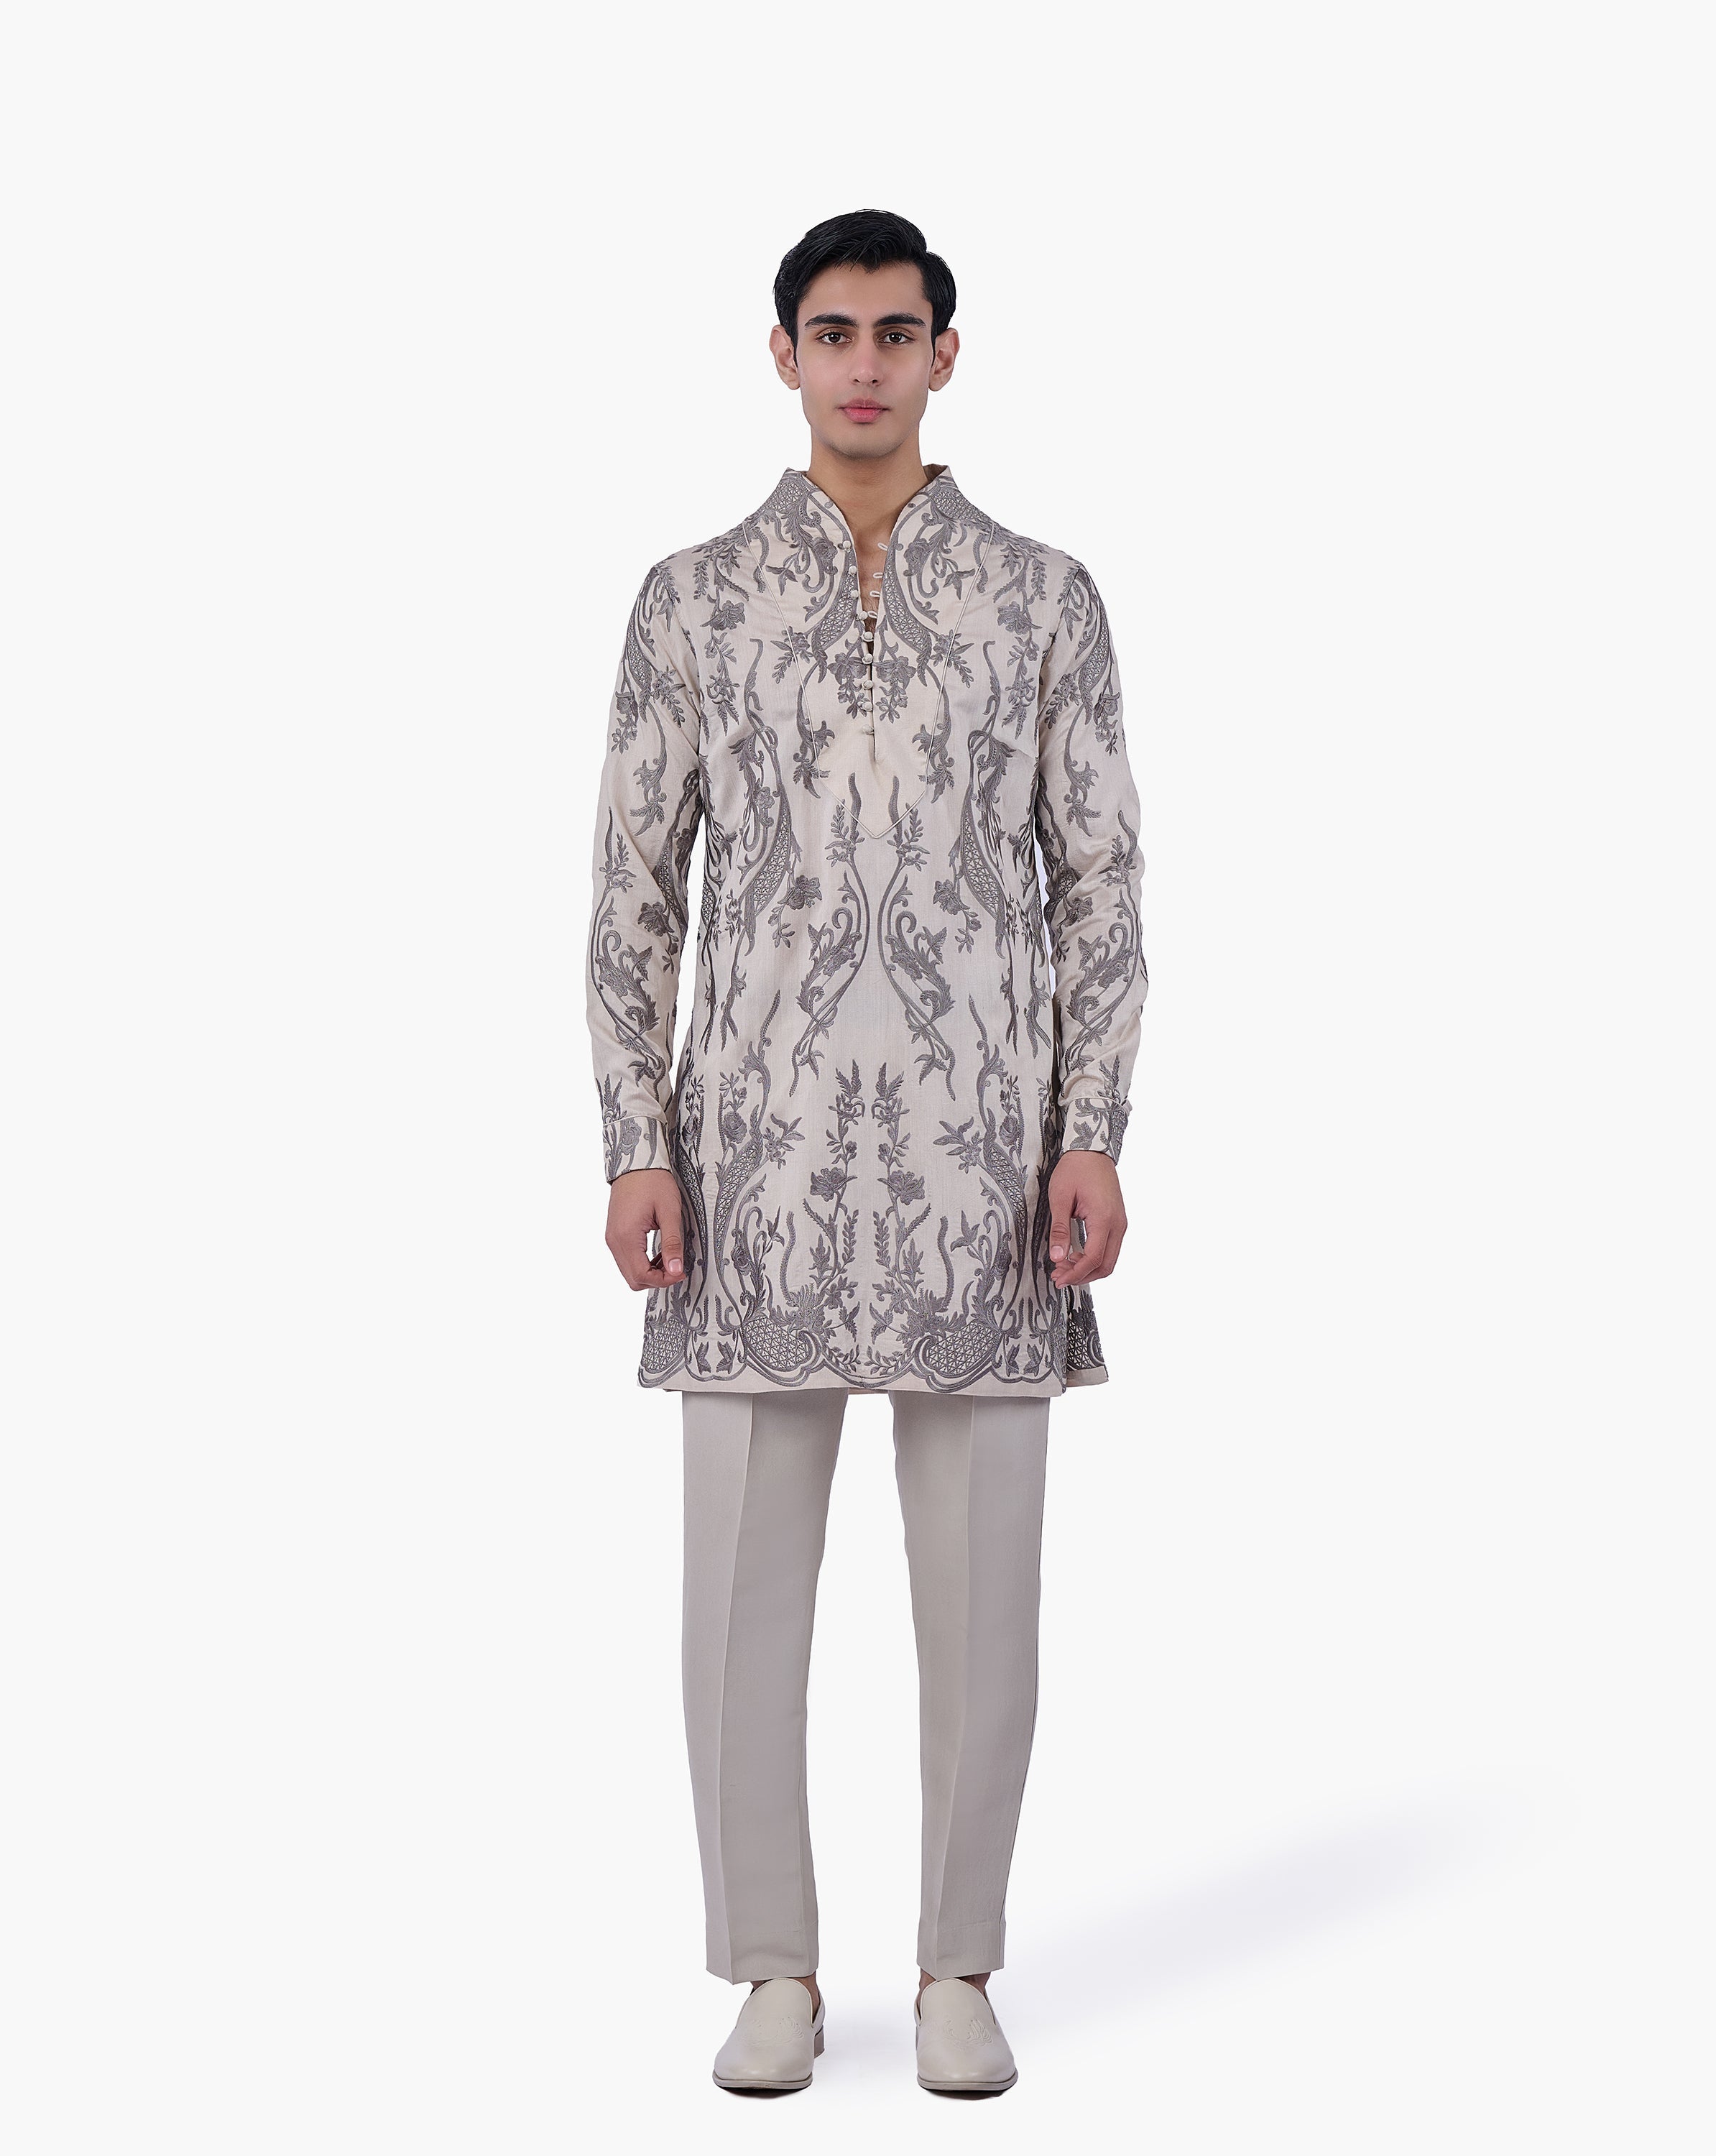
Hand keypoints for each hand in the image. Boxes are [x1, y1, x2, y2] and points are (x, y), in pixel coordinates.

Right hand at [605, 1167, 685, 1289]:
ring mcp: (612, 1238)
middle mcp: (614, 1241)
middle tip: (677, 1267)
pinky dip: (643, 1263)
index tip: (681, 1272)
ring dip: (650, 1273)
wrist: (636, 1164)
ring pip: (629, 1272)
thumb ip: (672, 1244)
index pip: (642, 1275)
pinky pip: (627, 1260)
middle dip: (657, 1280)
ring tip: (670, 1259)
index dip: (664, 1280)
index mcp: (626, 1236)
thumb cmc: (653, 1182)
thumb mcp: (669, 1212)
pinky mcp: (615, 1235)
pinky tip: (658, 1253)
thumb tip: (676, 1270)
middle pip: (633, 1279)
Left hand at [1046, 1150, 1126, 1289]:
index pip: (1093, 1258)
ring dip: (1088, 1268)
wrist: (1092, 1150)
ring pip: (1109, 1259)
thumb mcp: (1060, 1198)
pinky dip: (1094, 1258)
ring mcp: (1120, 1223)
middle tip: (1059, 1276)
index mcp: (1104, 1218)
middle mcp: (1117, 1224)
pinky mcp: (1117, 1221)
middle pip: (1106, 1265)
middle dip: (1082, 1275)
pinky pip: (1109, 1248)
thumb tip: (1056, 1257)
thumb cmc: (1075, 1169)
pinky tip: (1075, 1255)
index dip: (1075, 1273)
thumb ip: (1059, 1230)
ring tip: (1064, 1266)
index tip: (1058, 1278)